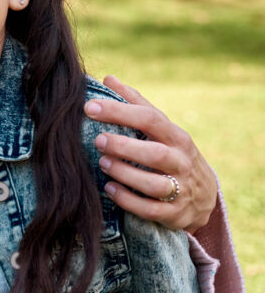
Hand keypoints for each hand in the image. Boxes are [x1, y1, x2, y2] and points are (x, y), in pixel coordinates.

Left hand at [84, 75, 216, 232]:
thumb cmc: (172, 152)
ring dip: (125, 174)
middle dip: (124, 146)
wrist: (204, 195)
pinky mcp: (174, 214)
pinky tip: (110, 189)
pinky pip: (151, 210)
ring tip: (103, 163)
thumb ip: (135, 104)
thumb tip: (108, 78)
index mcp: (176, 136)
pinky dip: (129, 201)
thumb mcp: (161, 128)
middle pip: (155, 153)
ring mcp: (180, 189)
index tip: (89, 107)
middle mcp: (181, 161)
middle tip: (98, 140)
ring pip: (154, 184)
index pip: (149, 119)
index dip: (119, 112)